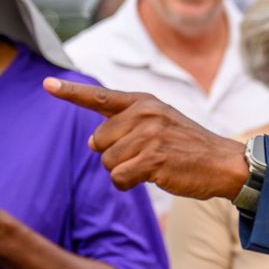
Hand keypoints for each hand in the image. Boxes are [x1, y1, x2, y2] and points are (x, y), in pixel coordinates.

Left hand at [43, 78, 247, 198]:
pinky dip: (129, 184)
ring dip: (123, 171)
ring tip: (151, 166)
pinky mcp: (153, 159)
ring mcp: (149, 136)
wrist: (222, 163)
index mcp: (143, 102)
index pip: (100, 96)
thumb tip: (92, 141)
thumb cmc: (188, 146)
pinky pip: (119, 177)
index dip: (70, 93)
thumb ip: (127, 124)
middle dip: (115, 155)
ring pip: (107, 162)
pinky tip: (150, 178)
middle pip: (99, 141)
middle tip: (145, 156)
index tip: (47, 84)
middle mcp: (144, 114)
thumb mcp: (161, 122)